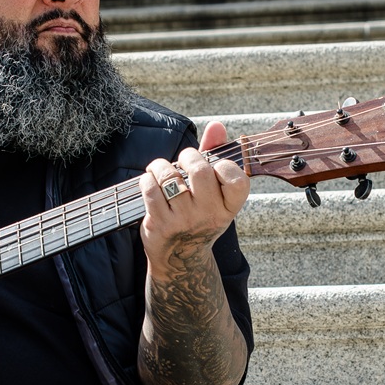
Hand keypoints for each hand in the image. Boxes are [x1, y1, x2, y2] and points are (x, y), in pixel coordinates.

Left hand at [138, 121, 249, 275]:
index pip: (237, 180)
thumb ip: (216, 155)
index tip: (214, 167)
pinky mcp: (160, 224)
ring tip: (160, 169)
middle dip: (188, 156)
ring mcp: (184, 221)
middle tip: (184, 160)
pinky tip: (150, 180)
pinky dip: (147, 178)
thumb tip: (217, 125)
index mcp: (228, 207)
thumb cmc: (199, 215)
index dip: (225, 166)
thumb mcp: (215, 193)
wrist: (181, 259)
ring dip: (160, 166)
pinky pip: (150, 189)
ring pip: (170, 177)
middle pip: (200, 171)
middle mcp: (209, 215)